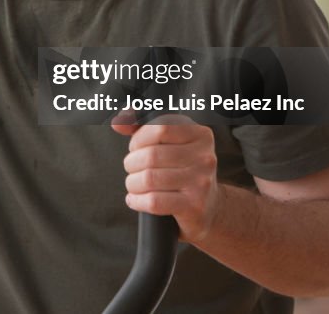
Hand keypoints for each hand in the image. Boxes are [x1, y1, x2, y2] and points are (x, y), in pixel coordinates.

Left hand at [111, 113, 218, 242]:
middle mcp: (205, 157)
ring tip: (134, 184)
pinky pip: (154, 202)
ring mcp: (201, 182)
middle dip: (131, 163)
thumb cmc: (183, 169)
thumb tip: (118, 123)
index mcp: (200, 134)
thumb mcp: (170, 142)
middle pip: (151, 155)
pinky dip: (137, 200)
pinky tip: (135, 199)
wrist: (210, 206)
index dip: (139, 139)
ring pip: (149, 179)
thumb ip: (142, 127)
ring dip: (132, 183)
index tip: (136, 148)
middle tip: (132, 168)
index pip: (160, 128)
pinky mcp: (194, 206)